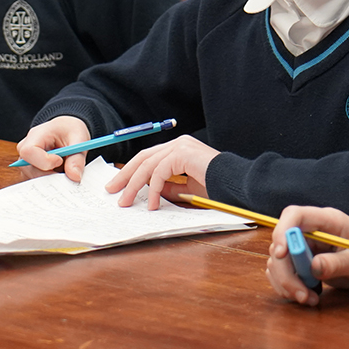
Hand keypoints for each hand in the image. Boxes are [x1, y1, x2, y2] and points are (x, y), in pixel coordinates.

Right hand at [15, 116, 90, 181]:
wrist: (66, 131)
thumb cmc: (70, 131)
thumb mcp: (79, 138)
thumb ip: (77, 158)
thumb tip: (74, 177)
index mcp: (36, 135)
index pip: (29, 152)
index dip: (44, 161)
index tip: (60, 161)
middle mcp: (25, 149)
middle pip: (30, 169)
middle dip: (51, 174)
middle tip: (68, 170)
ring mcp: (26, 162)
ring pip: (34, 178)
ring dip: (52, 178)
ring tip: (64, 167)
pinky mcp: (30, 172)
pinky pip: (37, 183)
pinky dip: (51, 181)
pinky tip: (60, 172)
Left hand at [105, 135, 219, 208]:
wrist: (236, 184)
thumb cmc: (217, 187)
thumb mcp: (187, 188)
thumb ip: (170, 186)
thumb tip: (152, 192)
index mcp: (180, 148)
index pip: (149, 157)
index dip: (132, 171)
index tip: (119, 185)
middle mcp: (179, 143)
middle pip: (143, 158)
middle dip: (126, 175)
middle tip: (112, 191)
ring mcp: (181, 146)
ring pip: (148, 165)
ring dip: (134, 185)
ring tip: (126, 201)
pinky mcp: (183, 153)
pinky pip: (160, 172)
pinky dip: (154, 189)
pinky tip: (153, 204)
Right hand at [266, 206, 348, 306]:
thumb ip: (339, 263)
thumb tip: (314, 267)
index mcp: (327, 220)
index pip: (295, 215)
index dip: (283, 232)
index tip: (281, 255)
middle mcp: (311, 231)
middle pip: (281, 243)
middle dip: (285, 271)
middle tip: (301, 294)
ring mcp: (304, 246)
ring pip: (278, 261)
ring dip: (287, 283)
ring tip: (309, 299)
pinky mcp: (301, 263)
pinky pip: (282, 273)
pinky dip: (288, 287)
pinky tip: (308, 296)